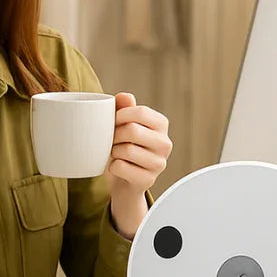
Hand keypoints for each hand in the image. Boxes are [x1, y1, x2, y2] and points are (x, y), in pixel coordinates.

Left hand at [105, 92, 173, 238]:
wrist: (123, 181)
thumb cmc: (122, 146)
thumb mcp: (122, 124)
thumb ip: (123, 108)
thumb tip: (125, 96)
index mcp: (161, 124)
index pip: (141, 112)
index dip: (120, 115)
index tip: (112, 121)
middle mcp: (165, 143)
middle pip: (132, 130)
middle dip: (114, 135)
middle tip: (111, 140)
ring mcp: (159, 163)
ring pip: (126, 150)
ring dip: (113, 151)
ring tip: (115, 153)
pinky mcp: (148, 180)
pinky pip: (121, 167)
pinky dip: (112, 167)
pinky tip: (117, 167)